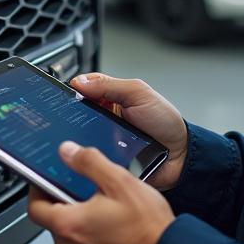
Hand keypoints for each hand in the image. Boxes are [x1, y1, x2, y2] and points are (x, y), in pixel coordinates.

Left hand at [27, 141, 174, 243]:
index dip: (38, 191)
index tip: (45, 182)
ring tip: (104, 214)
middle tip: (87, 194)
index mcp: (69, 225)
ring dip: (79, 226)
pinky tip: (111, 233)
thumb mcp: (119, 181)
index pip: (34, 207)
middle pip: (53, 222)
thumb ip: (88, 162)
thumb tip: (67, 152)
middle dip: (65, 206)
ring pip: (68, 240)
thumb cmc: (148, 226)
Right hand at [69, 72, 187, 189]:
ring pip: (80, 139)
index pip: (83, 91)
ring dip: (79, 139)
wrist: (180, 156)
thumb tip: (79, 82)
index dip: (73, 91)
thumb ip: (110, 85)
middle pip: (77, 116)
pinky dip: (89, 158)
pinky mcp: (106, 161)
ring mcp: (103, 141)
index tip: (63, 95)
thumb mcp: (139, 93)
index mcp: (110, 99)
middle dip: (72, 118)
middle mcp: (104, 119)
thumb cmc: (164, 122)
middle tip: (69, 119)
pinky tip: (87, 157)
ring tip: (78, 138)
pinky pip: (91, 159)